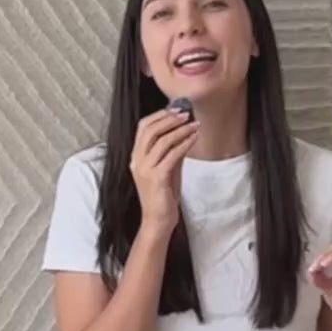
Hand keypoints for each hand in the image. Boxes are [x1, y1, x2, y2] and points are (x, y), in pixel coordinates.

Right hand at [130, 109, 198, 232]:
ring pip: (161, 140)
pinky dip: (184, 143)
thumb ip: (173, 151)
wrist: (158, 220)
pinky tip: (194, 138)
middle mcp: (137, 161)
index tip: (176, 109)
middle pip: (150, 130)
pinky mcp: (156, 178)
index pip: (143, 127)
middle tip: (186, 113)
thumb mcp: (168, 169)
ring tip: (194, 124)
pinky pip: (171, 155)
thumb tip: (185, 132)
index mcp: (137, 157)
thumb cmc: (163, 196)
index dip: (159, 115)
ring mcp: (145, 169)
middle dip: (169, 118)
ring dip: (180, 129)